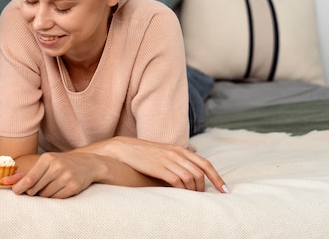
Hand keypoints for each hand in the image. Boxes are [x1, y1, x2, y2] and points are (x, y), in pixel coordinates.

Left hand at [3, 151, 103, 198]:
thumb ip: (26, 173)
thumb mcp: (45, 163)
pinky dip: (54, 197)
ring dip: (43, 195)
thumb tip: (6, 181)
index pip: (30, 178)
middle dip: (32, 192)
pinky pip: (56, 198)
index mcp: (47, 159)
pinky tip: (57, 189)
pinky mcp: (73, 186)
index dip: (20, 187)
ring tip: (49, 186)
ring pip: (46, 195)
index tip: (15, 192)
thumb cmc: (61, 163)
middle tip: (35, 189)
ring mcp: (66, 177)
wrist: (87, 164)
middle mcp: (57, 167)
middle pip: (36, 188)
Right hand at [82, 136, 228, 192]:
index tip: (225, 190)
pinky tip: (180, 195)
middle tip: (201, 197)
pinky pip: (177, 181)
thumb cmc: (143, 153)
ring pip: (191, 178)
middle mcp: (177, 153)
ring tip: (191, 197)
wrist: (123, 149)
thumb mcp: (164, 151)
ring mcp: (168, 160)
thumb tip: (193, 164)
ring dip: (193, 190)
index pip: (205, 163)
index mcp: (180, 149)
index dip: (217, 178)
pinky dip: (182, 190)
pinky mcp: (159, 168)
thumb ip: (178, 157)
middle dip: (204, 187)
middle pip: (200, 173)